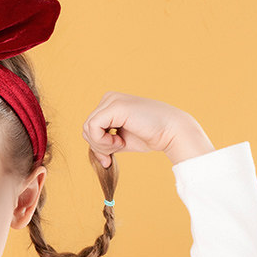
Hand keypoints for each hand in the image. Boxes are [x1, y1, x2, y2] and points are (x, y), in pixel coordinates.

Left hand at [83, 93, 214, 167]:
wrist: (170, 132)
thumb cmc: (149, 136)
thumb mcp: (120, 141)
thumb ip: (105, 143)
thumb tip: (93, 154)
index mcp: (111, 104)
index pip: (90, 127)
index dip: (96, 146)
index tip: (109, 158)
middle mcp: (110, 98)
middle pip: (86, 128)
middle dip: (98, 147)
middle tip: (115, 152)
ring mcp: (112, 100)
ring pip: (87, 128)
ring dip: (101, 144)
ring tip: (120, 144)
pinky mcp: (115, 106)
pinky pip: (93, 127)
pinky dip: (103, 141)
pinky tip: (120, 142)